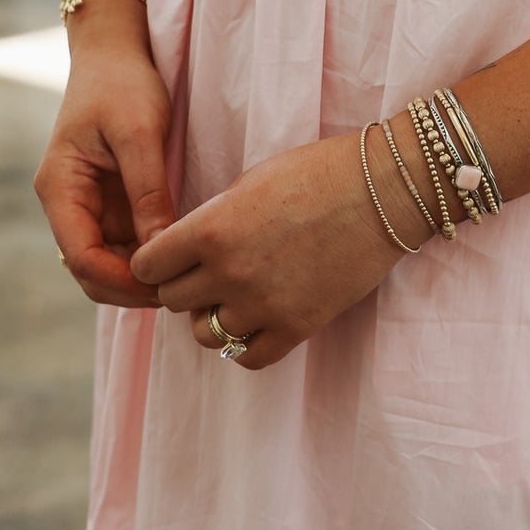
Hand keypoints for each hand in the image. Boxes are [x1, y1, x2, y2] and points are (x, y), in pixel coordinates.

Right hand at [33, 21, 175, 307]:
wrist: (115, 52)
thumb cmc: (123, 84)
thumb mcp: (140, 133)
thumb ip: (148, 192)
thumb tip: (159, 250)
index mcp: (60, 189)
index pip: (81, 259)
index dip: (121, 281)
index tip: (166, 283)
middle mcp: (68, 205)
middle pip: (92, 271)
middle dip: (133, 287)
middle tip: (184, 289)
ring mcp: (89, 206)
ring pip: (110, 263)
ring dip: (142, 276)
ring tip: (187, 276)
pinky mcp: (110, 202)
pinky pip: (125, 244)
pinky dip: (149, 256)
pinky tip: (182, 256)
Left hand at [128, 122, 431, 367]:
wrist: (381, 190)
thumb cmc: (316, 173)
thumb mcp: (248, 182)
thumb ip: (210, 219)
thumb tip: (184, 250)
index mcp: (211, 229)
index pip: (147, 267)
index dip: (154, 262)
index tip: (169, 257)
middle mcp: (229, 272)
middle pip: (172, 302)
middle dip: (183, 286)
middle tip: (206, 272)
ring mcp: (262, 304)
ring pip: (205, 334)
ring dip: (212, 316)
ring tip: (234, 295)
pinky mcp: (297, 327)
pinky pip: (247, 357)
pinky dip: (245, 343)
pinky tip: (257, 320)